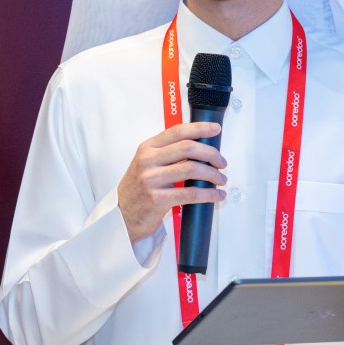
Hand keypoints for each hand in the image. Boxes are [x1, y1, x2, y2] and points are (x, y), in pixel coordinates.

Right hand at [117, 122, 227, 242]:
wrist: (122, 216)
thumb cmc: (138, 190)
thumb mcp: (147, 164)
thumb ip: (168, 154)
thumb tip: (201, 148)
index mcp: (147, 148)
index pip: (177, 131)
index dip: (200, 128)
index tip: (215, 129)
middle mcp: (148, 160)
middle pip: (188, 148)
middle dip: (211, 154)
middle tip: (222, 162)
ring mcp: (151, 179)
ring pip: (192, 169)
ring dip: (213, 174)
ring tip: (221, 179)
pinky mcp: (158, 199)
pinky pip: (191, 194)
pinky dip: (209, 194)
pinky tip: (216, 195)